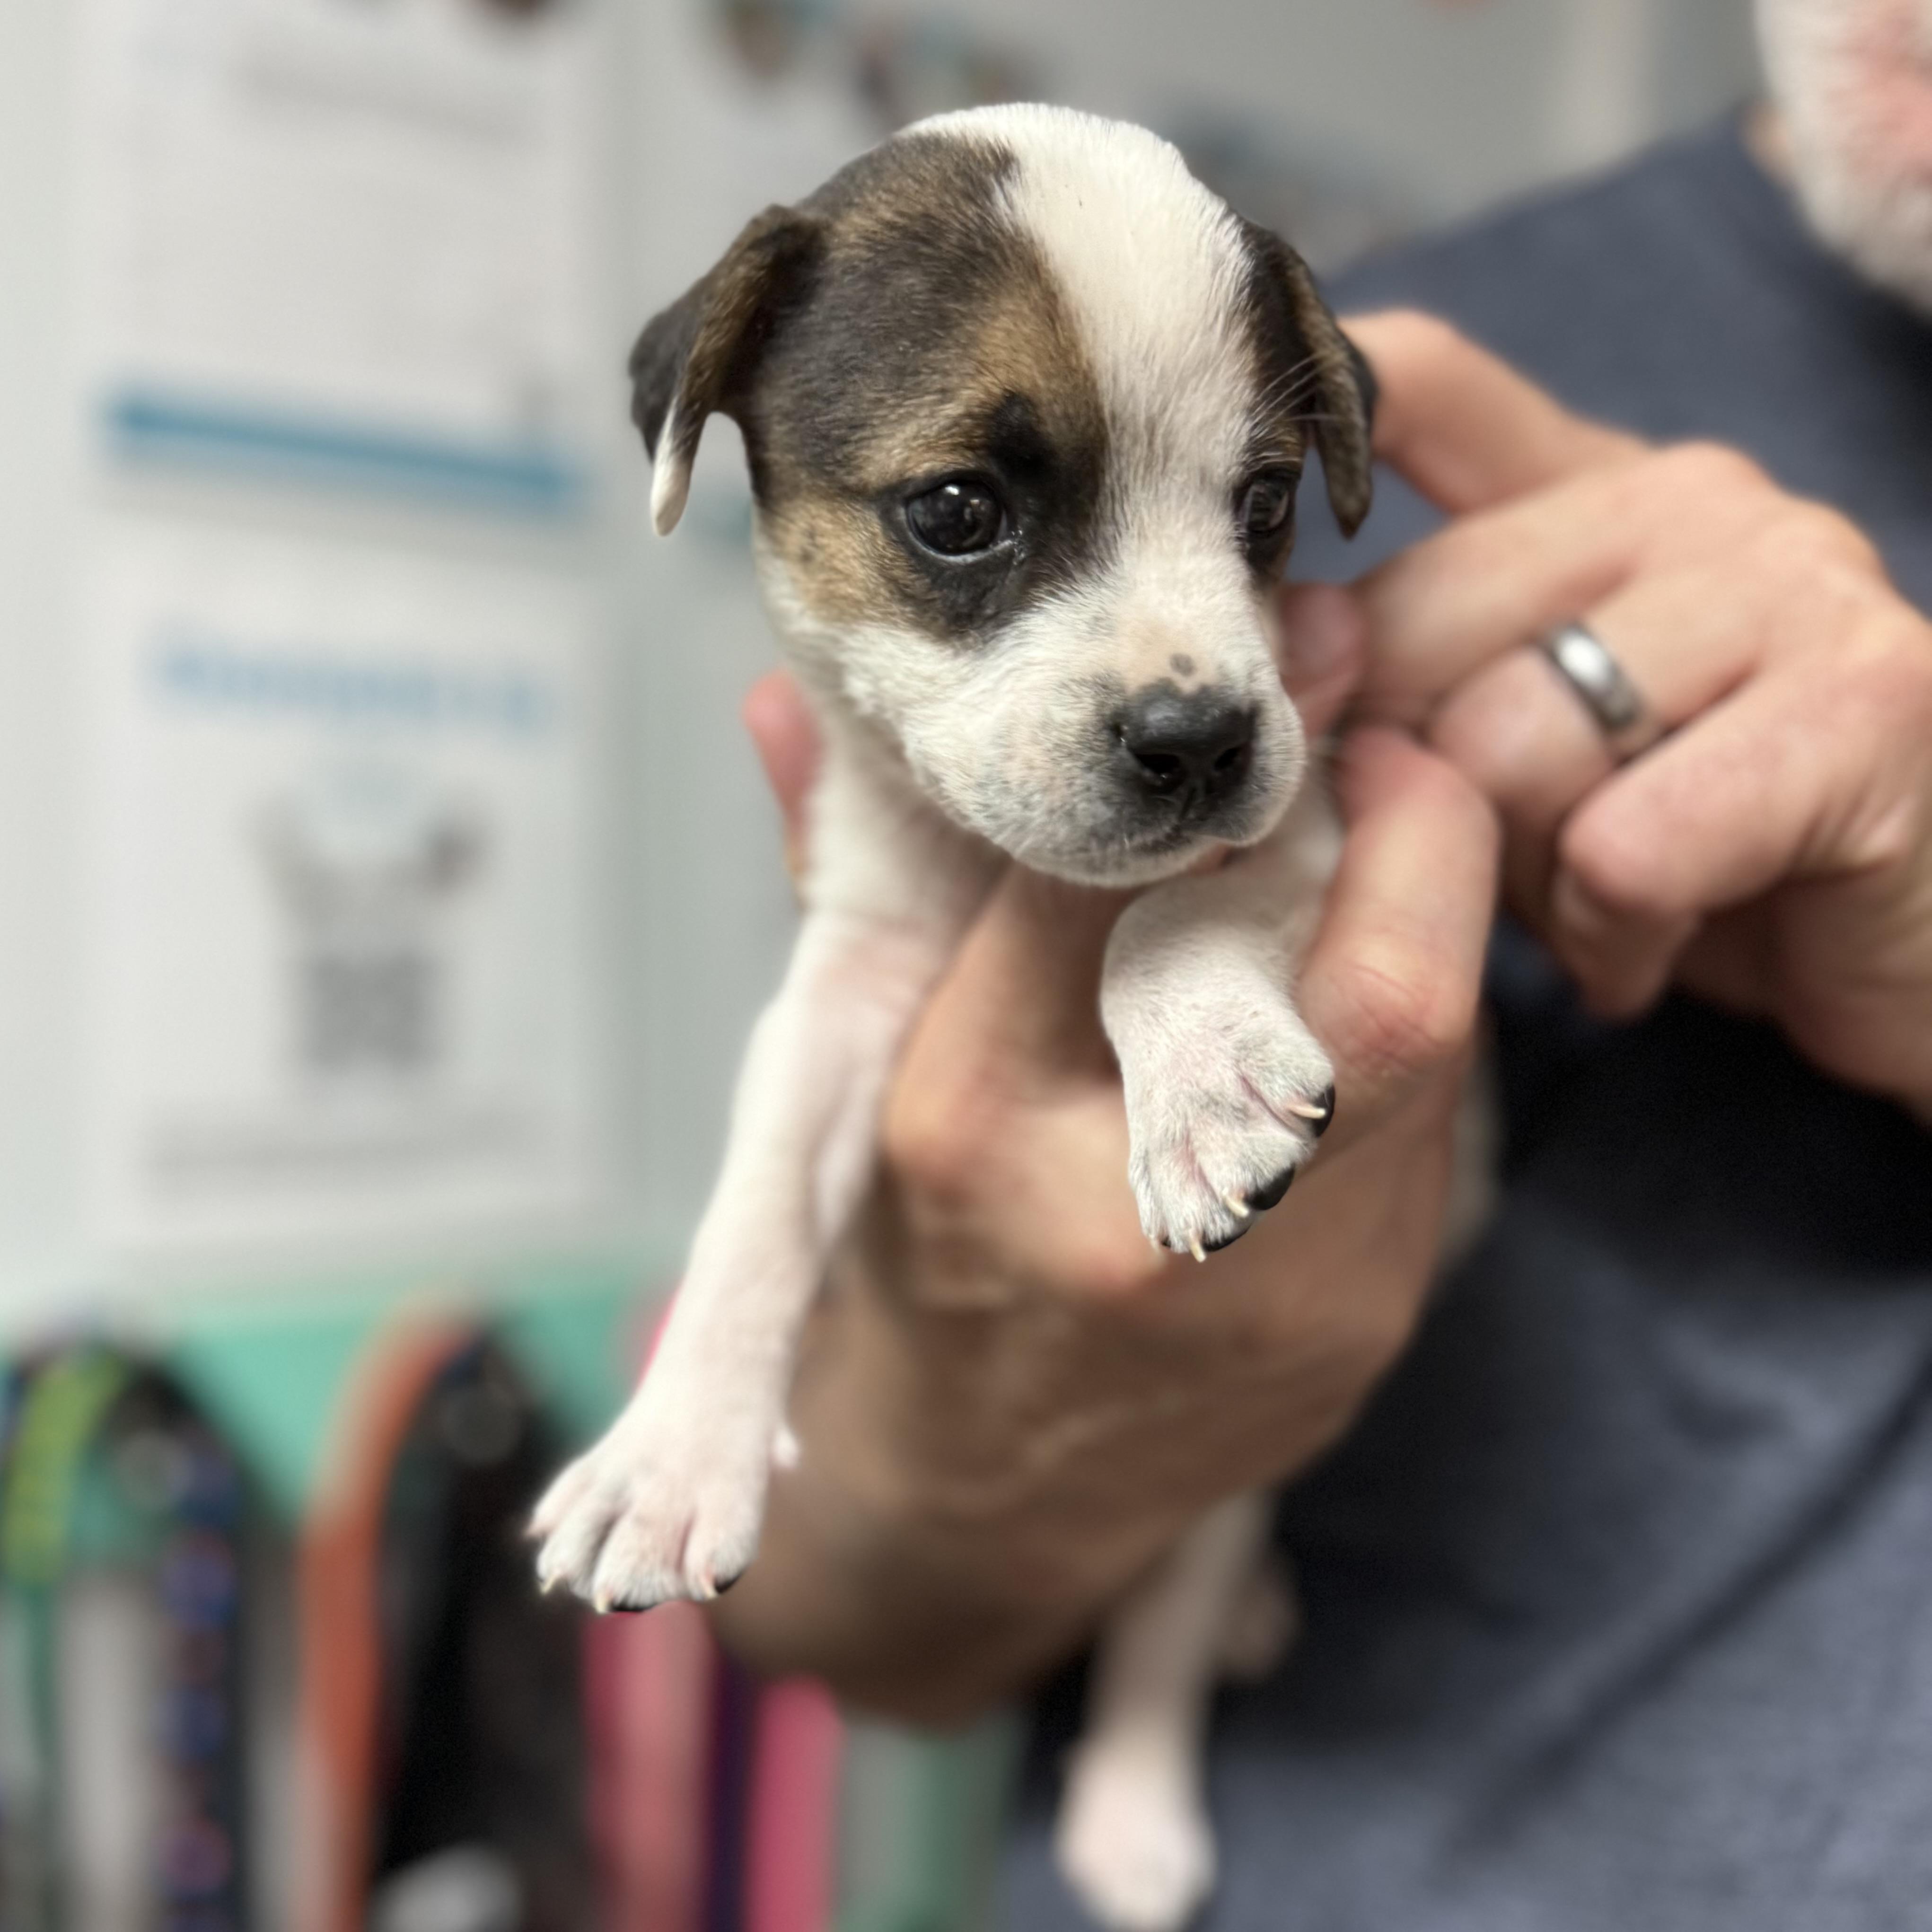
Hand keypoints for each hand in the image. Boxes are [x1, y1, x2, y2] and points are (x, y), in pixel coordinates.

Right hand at [715, 595, 1496, 1721]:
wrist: (994, 1498)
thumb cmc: (925, 1258)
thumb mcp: (867, 1072)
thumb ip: (859, 881)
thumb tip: (787, 710)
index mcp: (973, 1131)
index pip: (1112, 891)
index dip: (1218, 762)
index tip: (1274, 662)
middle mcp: (1140, 1222)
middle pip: (1370, 994)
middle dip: (1408, 823)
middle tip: (1372, 736)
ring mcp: (1284, 1294)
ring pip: (1432, 1047)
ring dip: (1417, 911)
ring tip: (1362, 836)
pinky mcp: (1371, 1326)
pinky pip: (1431, 1123)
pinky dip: (1406, 1015)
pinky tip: (1349, 979)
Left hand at [1346, 311, 1931, 1116]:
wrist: (1897, 948)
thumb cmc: (1676, 851)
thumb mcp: (1509, 754)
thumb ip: (1402, 679)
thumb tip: (1275, 659)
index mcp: (1589, 485)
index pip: (1421, 379)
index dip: (1316, 429)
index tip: (1252, 560)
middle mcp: (1689, 497)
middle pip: (1413, 624)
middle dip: (1416, 787)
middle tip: (1499, 860)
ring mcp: (1790, 581)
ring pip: (1509, 744)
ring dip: (1522, 877)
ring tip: (1595, 902)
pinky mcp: (1868, 700)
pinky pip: (1626, 846)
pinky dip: (1616, 932)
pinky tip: (1655, 942)